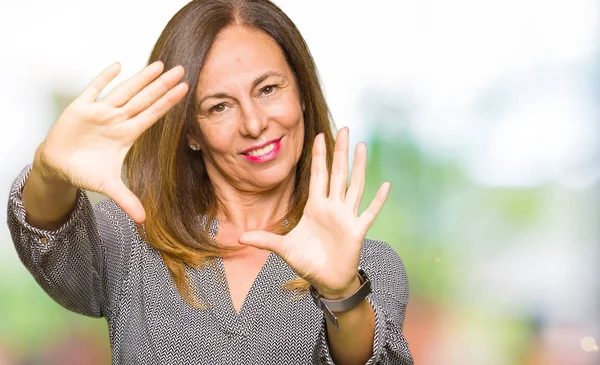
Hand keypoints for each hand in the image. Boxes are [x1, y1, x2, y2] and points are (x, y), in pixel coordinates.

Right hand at [34, 61, 188, 222]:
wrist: (58, 165)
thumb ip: (126, 200)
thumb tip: (143, 220)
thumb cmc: (85, 171)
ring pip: (124, 91)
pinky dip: (103, 78)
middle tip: (182, 69)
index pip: (153, 115)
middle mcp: (117, 120)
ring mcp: (100, 112)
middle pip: (144, 99)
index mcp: (127, 135)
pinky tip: (118, 65)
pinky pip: (93, 89)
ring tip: (159, 65)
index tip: (185, 90)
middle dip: (162, 85)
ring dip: (141, 78)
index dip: (168, 103)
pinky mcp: (80, 108)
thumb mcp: (107, 186)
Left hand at [239, 128, 390, 298]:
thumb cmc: (308, 262)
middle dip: (340, 151)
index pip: (318, 175)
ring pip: (354, 186)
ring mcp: (346, 217)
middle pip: (338, 173)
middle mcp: (332, 207)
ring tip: (361, 145)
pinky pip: (369, 212)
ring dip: (358, 166)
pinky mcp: (357, 230)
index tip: (318, 136)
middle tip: (345, 128)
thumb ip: (265, 240)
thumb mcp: (284, 249)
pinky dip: (378, 200)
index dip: (319, 156)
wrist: (326, 281)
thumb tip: (240, 236)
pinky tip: (386, 184)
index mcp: (315, 207)